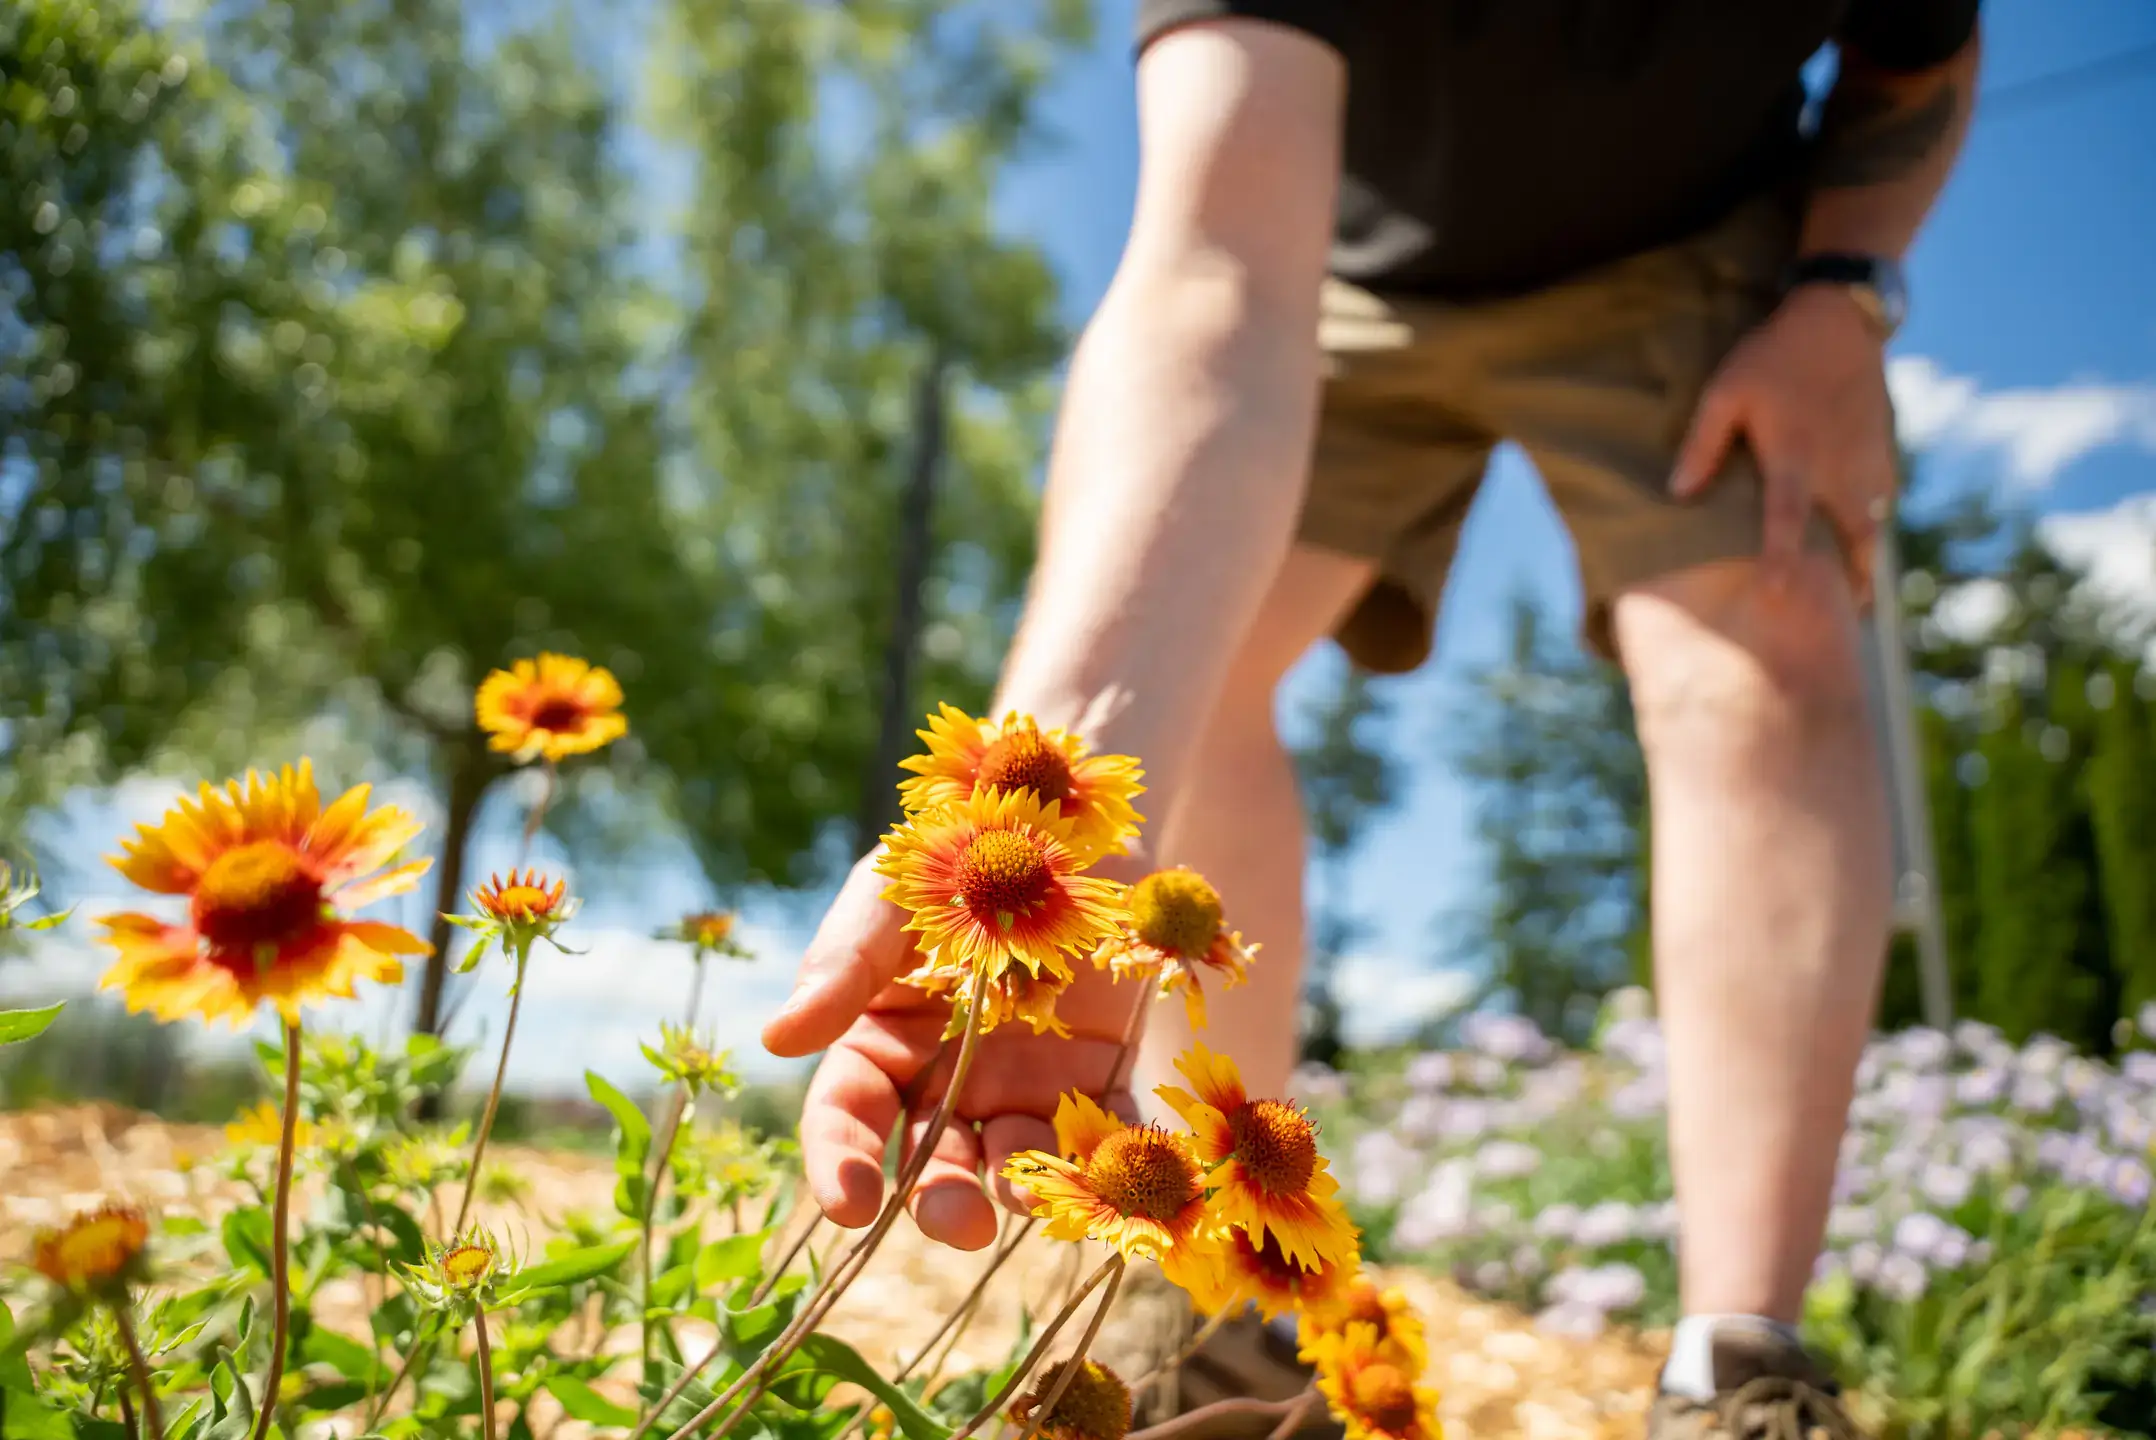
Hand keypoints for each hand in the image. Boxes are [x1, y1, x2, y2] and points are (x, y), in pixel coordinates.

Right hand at [762, 852, 1138, 1251]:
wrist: (1062, 819)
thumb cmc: (957, 850)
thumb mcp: (893, 895)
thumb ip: (844, 964)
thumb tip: (778, 1040)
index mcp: (883, 1042)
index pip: (848, 1116)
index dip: (841, 1164)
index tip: (850, 1207)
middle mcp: (951, 1079)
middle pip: (935, 1162)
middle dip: (943, 1203)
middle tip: (961, 1227)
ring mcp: (1028, 1082)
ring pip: (1017, 1158)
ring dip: (1023, 1187)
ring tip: (1034, 1196)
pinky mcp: (1102, 1074)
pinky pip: (1109, 1131)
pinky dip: (1118, 1163)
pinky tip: (1125, 1181)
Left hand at [1670, 284, 1895, 602]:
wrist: (1838, 322)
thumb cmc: (1772, 358)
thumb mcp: (1725, 391)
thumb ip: (1702, 444)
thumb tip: (1678, 493)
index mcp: (1794, 457)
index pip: (1787, 520)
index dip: (1782, 561)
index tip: (1777, 598)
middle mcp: (1838, 469)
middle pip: (1851, 541)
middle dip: (1847, 584)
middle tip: (1839, 624)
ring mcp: (1867, 463)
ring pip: (1872, 529)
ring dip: (1863, 565)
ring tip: (1851, 604)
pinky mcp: (1883, 456)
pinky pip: (1881, 505)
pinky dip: (1872, 532)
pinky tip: (1859, 554)